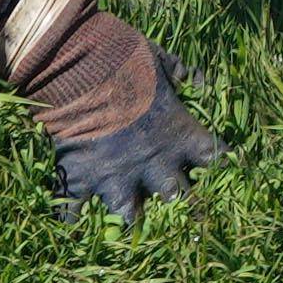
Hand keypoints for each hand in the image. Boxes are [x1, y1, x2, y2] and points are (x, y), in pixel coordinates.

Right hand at [1, 0, 205, 216]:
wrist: (83, 65)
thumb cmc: (129, 59)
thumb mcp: (163, 60)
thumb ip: (184, 73)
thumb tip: (201, 80)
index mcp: (180, 136)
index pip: (214, 160)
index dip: (211, 163)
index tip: (205, 162)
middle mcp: (155, 165)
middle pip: (176, 198)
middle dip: (172, 195)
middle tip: (164, 190)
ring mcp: (117, 177)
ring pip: (130, 215)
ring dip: (128, 213)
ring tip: (124, 213)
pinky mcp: (82, 180)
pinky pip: (74, 212)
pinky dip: (69, 217)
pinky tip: (69, 223)